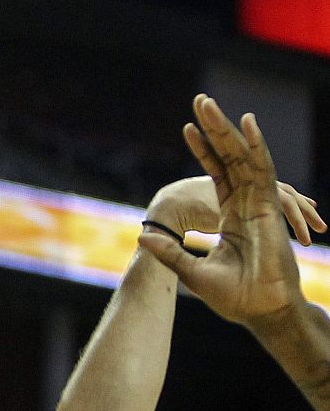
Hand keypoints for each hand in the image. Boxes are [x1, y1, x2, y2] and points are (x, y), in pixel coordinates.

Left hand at [140, 94, 326, 325]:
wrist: (259, 310)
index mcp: (231, 215)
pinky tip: (246, 123)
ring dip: (226, 129)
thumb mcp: (191, 271)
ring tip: (209, 104)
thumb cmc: (233, 297)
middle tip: (200, 100)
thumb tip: (140, 237)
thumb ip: (169, 252)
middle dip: (214, 129)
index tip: (188, 128)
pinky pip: (263, 169)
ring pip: (243, 156)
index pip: (216, 173)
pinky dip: (255, 145)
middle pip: (229, 157)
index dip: (204, 151)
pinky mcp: (270, 205)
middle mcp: (246, 203)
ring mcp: (259, 202)